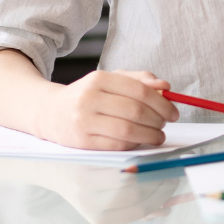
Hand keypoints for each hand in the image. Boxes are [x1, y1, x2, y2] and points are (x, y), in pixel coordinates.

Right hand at [31, 69, 178, 149]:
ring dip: (150, 135)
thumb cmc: (87, 96)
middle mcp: (89, 98)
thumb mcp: (110, 81)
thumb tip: (165, 87)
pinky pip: (116, 144)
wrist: (50, 112)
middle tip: (166, 124)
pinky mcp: (82, 140)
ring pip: (127, 129)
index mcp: (99, 79)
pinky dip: (134, 144)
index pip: (140, 91)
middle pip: (136, 111)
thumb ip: (138, 80)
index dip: (162, 103)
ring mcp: (84, 120)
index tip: (173, 112)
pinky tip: (140, 141)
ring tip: (158, 135)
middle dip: (158, 120)